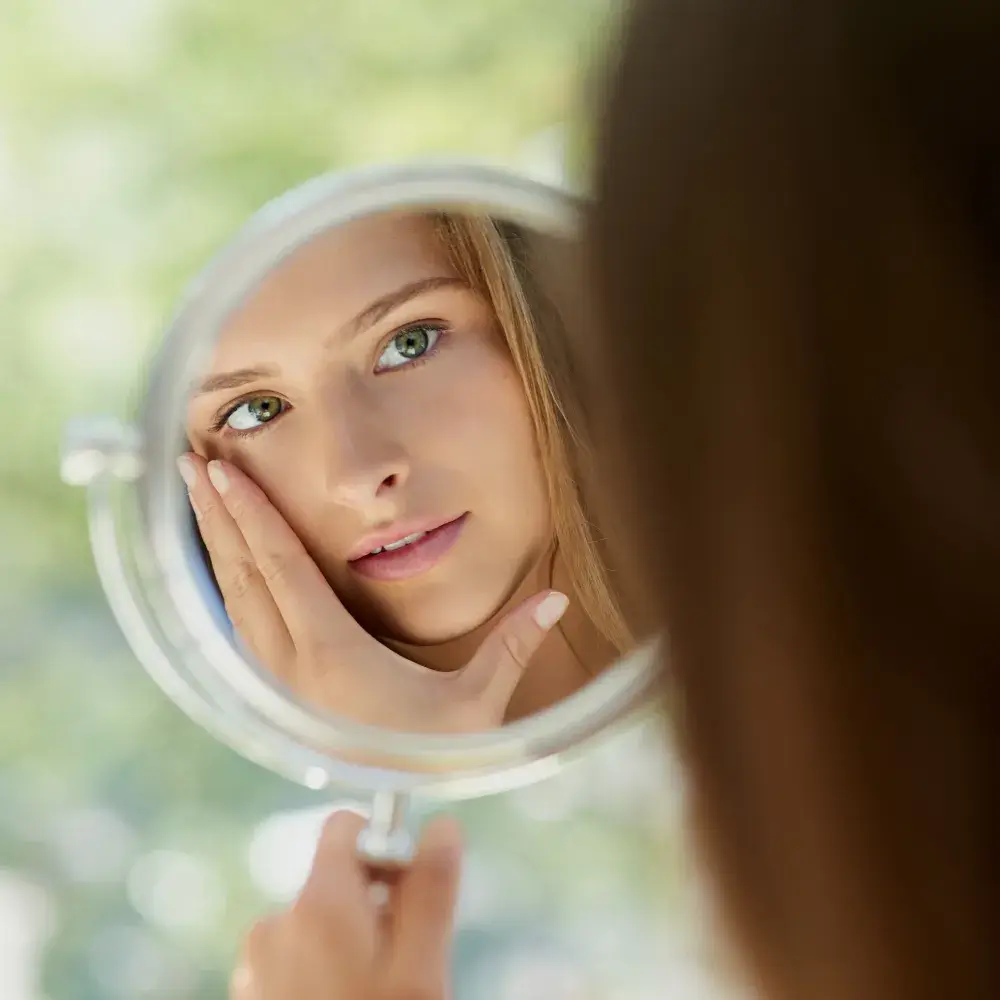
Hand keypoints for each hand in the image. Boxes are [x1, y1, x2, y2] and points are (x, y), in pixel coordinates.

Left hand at [177, 454, 568, 731]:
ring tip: (194, 494)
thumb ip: (512, 648)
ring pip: (232, 595)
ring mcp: (276, 676)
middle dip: (215, 513)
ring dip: (213, 540)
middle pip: (242, 573)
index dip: (251, 515)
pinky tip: (223, 559)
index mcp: (331, 653)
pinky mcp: (275, 686)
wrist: (390, 812)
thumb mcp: (476, 708)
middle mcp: (290, 661)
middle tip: (187, 461)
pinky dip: (226, 578)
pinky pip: (239, 620)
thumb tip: (556, 599)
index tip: (221, 471)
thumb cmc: (431, 758)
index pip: (282, 568)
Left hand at [231, 810, 461, 999]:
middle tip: (399, 971)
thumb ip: (430, 893)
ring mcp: (255, 964)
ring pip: (320, 924)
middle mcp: (275, 924)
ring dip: (348, 947)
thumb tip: (443, 824)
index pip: (346, 827)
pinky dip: (322, 975)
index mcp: (316, 905)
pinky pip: (295, 959)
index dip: (387, 848)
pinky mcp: (252, 995)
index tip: (409, 898)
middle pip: (337, 880)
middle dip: (374, 909)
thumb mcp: (420, 976)